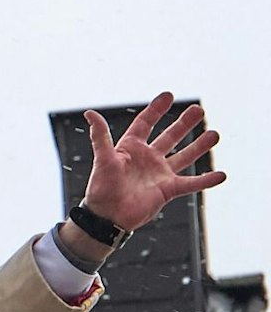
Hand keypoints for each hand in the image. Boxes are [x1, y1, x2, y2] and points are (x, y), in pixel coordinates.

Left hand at [76, 92, 224, 233]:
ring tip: (215, 134)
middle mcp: (148, 158)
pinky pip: (192, 183)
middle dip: (184, 123)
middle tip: (199, 110)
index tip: (169, 95)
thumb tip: (90, 113)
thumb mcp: (103, 159)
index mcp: (131, 147)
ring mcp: (160, 173)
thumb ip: (100, 136)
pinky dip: (207, 180)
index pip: (145, 123)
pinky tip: (222, 174)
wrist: (108, 216)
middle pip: (169, 136)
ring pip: (184, 156)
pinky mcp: (168, 190)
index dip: (156, 109)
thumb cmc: (101, 187)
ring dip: (199, 146)